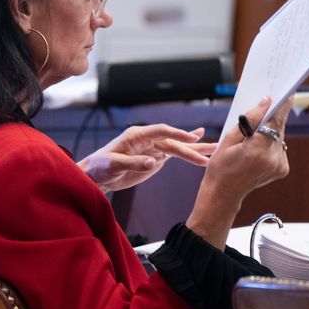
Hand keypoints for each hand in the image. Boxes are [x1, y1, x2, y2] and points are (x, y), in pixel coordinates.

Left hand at [78, 124, 216, 192]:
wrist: (95, 176)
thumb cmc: (100, 167)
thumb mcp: (114, 165)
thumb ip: (133, 162)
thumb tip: (153, 162)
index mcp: (136, 136)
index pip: (160, 131)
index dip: (176, 133)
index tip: (191, 137)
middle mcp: (146, 139)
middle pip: (173, 141)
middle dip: (192, 146)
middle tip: (212, 150)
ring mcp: (152, 148)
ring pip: (176, 147)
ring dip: (194, 148)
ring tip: (214, 148)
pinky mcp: (154, 158)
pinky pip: (172, 153)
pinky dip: (186, 149)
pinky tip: (197, 143)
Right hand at [187, 96, 291, 248]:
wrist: (224, 192)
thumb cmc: (221, 166)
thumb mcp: (228, 139)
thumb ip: (249, 120)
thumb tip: (265, 103)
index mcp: (257, 149)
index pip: (275, 120)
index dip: (281, 105)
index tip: (286, 92)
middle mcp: (273, 158)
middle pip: (278, 128)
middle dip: (270, 119)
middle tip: (260, 113)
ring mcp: (280, 165)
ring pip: (279, 137)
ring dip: (269, 133)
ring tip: (251, 140)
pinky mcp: (283, 168)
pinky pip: (279, 147)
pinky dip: (270, 144)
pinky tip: (256, 151)